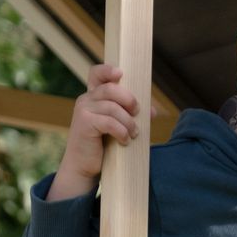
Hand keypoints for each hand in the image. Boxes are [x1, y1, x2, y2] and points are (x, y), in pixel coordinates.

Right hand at [50, 64, 142, 200]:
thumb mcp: (119, 126)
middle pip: (112, 89)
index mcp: (93, 96)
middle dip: (129, 100)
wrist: (83, 166)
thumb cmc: (102, 145)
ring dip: (128, 122)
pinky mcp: (84, 123)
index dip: (108, 70)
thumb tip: (153, 111)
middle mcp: (86, 99)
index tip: (121, 74)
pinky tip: (125, 140)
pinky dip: (121, 131)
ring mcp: (83, 110)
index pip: (96, 73)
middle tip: (137, 114)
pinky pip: (109, 122)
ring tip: (133, 133)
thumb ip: (132, 115)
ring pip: (113, 107)